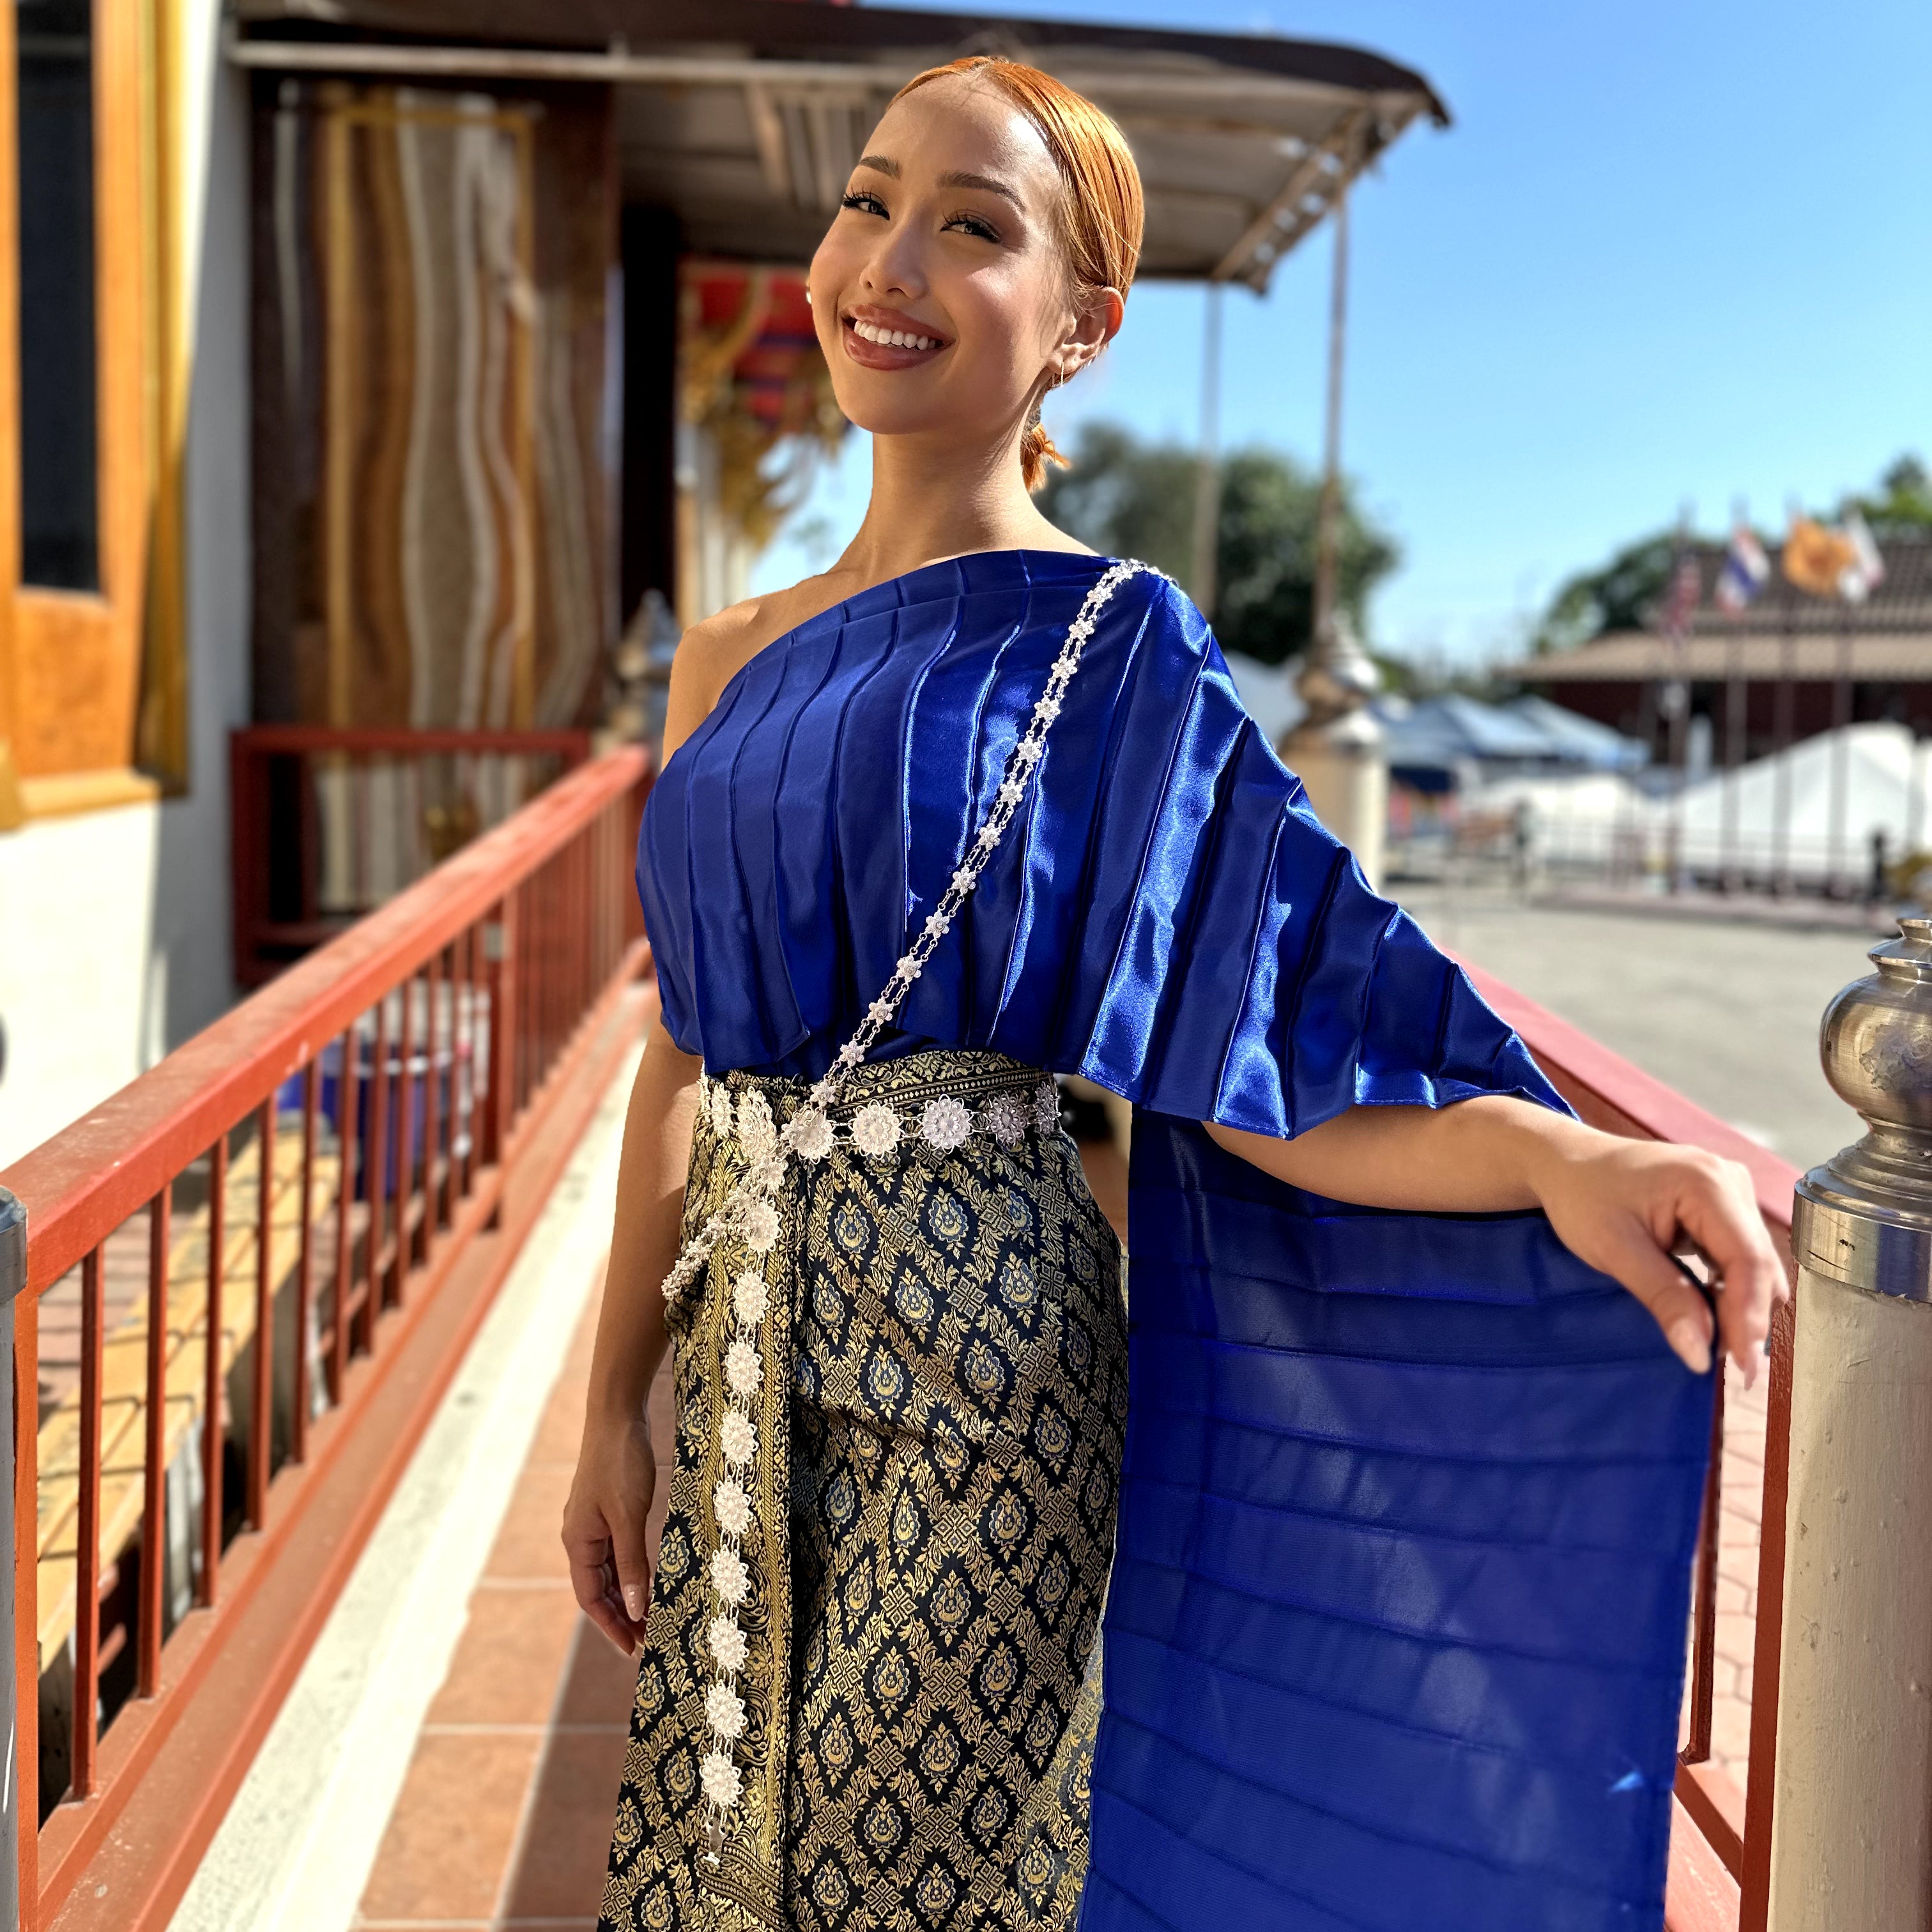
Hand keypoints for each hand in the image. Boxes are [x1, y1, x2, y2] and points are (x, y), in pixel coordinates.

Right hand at [562, 1407, 657, 1655]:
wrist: (617, 1415)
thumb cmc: (621, 1463)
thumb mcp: (629, 1517)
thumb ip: (632, 1564)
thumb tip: (634, 1609)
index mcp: (578, 1542)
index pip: (591, 1598)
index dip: (611, 1626)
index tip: (633, 1649)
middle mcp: (580, 1536)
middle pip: (598, 1588)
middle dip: (620, 1616)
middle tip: (648, 1639)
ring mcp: (593, 1522)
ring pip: (608, 1570)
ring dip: (627, 1595)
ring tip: (652, 1616)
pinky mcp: (609, 1509)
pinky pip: (617, 1550)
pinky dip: (631, 1569)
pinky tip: (649, 1578)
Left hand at [1531, 1130, 1787, 1384]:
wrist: (1565, 1164)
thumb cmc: (1582, 1196)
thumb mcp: (1615, 1250)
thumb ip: (1663, 1298)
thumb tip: (1701, 1353)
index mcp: (1707, 1182)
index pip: (1748, 1259)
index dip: (1750, 1316)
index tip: (1742, 1366)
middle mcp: (1730, 1181)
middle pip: (1759, 1263)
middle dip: (1748, 1318)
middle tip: (1736, 1371)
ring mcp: (1730, 1192)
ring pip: (1755, 1264)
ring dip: (1741, 1307)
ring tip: (1720, 1348)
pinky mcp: (1723, 1206)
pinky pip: (1739, 1256)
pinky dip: (1729, 1289)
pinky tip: (1711, 1315)